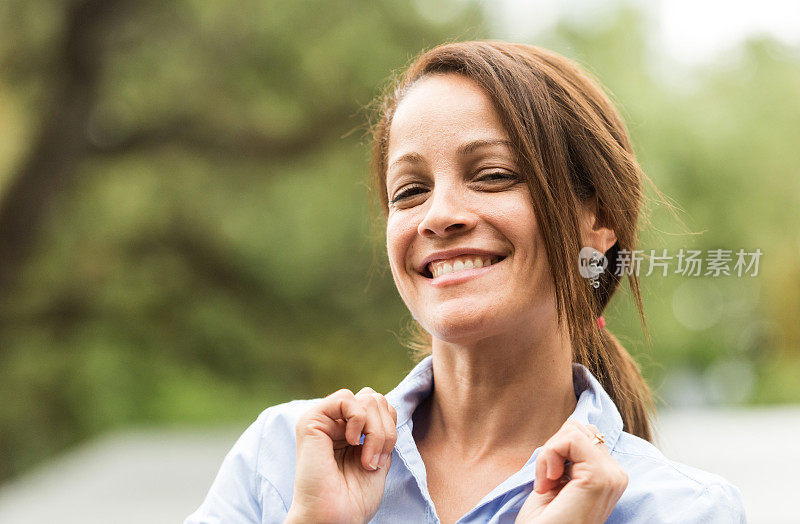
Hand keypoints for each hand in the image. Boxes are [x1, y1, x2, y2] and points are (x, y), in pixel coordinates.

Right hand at [286, 387, 397, 523]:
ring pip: (366, 397)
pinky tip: (351, 442)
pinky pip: (346, 398)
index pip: (380, 405)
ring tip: (366, 458)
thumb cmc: (354, 497)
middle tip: (375, 460)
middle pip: (375, 398)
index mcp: (348, 430)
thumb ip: (381, 430)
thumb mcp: (378, 457)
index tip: (382, 458)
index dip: (390, 427)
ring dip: (376, 431)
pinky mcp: (311, 420)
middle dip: (385, 430)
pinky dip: (359, 419)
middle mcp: (334, 422)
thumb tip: (386, 405)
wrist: (335, 518)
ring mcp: (322, 419)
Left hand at [515, 420, 627, 523]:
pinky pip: (570, 438)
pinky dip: (549, 455)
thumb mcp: (556, 478)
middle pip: (579, 427)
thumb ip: (568, 453)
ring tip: (548, 484)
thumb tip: (569, 424)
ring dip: (549, 453)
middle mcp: (616, 474)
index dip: (557, 449)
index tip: (548, 480)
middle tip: (547, 481)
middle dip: (554, 448)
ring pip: (574, 430)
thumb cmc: (545, 521)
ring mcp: (612, 476)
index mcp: (607, 475)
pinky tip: (548, 483)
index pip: (583, 433)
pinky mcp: (601, 477)